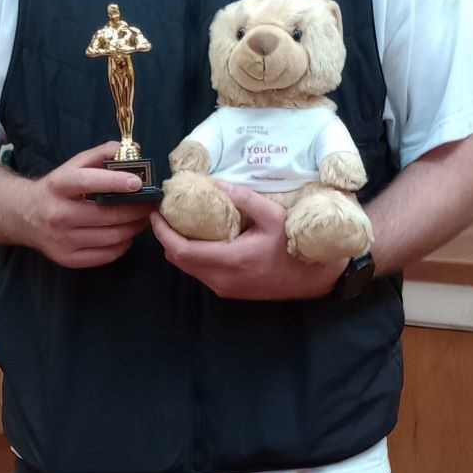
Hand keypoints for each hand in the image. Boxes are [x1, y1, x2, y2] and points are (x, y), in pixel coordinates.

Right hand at [25, 142, 153, 267]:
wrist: (24, 216)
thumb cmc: (56, 188)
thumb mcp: (72, 165)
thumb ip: (101, 154)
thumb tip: (132, 149)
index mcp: (59, 186)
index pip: (89, 182)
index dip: (115, 182)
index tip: (138, 182)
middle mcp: (59, 214)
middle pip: (107, 214)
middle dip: (137, 209)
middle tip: (153, 202)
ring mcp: (63, 240)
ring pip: (112, 237)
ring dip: (135, 227)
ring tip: (145, 217)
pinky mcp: (69, 259)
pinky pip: (107, 254)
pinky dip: (124, 244)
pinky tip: (128, 233)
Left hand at [151, 181, 347, 300]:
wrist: (316, 279)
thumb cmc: (296, 246)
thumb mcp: (273, 215)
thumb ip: (244, 198)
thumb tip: (215, 182)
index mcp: (230, 261)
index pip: (181, 250)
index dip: (162, 232)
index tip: (156, 212)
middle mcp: (221, 279)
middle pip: (178, 260)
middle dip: (166, 236)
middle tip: (166, 212)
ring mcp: (225, 288)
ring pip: (188, 268)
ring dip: (179, 245)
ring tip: (180, 220)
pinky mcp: (230, 290)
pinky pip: (200, 272)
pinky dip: (192, 254)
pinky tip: (200, 235)